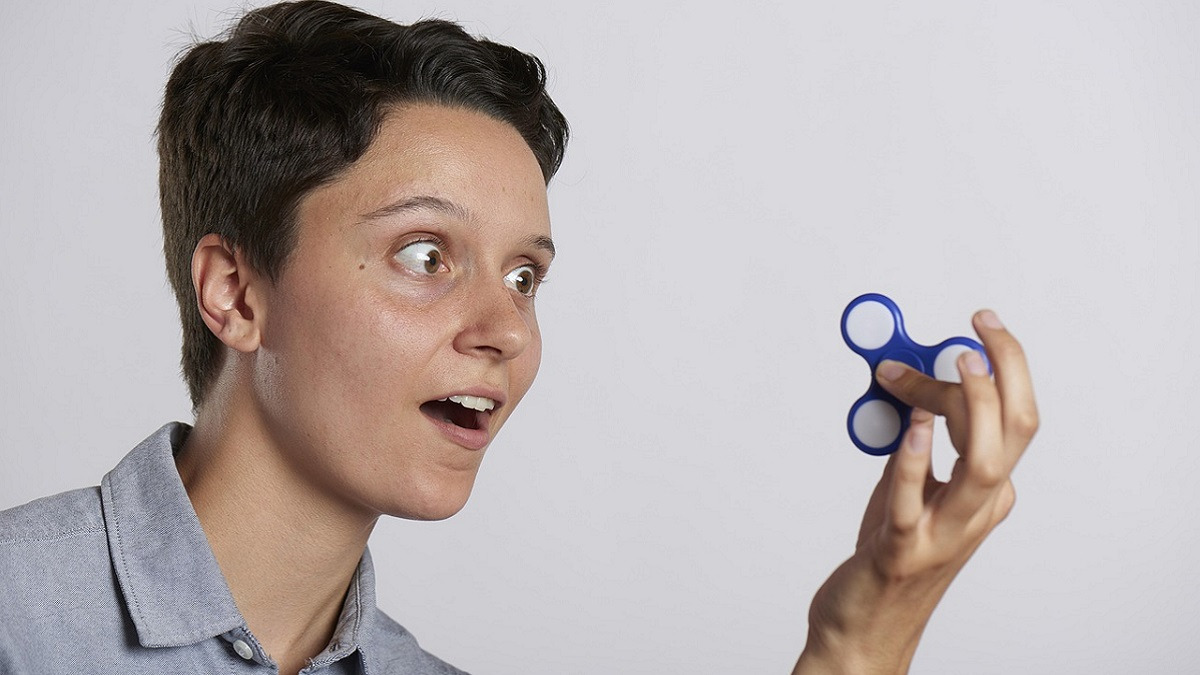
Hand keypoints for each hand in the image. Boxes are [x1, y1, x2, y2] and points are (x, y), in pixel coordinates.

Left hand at [794, 310, 1037, 673]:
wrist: (868, 625)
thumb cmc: (892, 553)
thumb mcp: (909, 486)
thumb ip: (912, 438)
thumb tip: (901, 378)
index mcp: (987, 492)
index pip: (1014, 417)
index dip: (1000, 365)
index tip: (972, 326)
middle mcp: (978, 510)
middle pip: (1014, 432)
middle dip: (1005, 370)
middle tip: (980, 325)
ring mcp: (944, 532)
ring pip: (983, 466)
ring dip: (974, 409)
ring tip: (961, 363)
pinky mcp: (901, 550)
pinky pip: (913, 502)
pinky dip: (916, 460)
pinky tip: (911, 426)